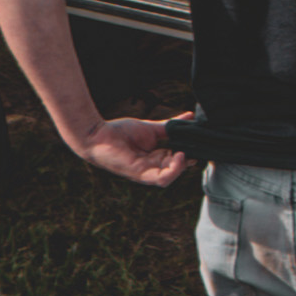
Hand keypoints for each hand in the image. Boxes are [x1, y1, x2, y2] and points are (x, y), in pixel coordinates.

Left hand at [71, 114, 189, 187]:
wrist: (98, 134)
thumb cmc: (120, 131)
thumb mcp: (150, 128)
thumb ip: (170, 126)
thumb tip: (190, 116)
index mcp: (156, 157)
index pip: (178, 159)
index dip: (189, 153)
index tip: (197, 142)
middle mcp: (152, 167)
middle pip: (176, 168)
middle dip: (188, 159)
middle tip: (195, 147)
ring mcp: (146, 172)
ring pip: (171, 177)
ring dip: (181, 166)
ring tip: (183, 153)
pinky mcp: (140, 174)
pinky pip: (161, 179)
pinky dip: (174, 170)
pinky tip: (177, 156)